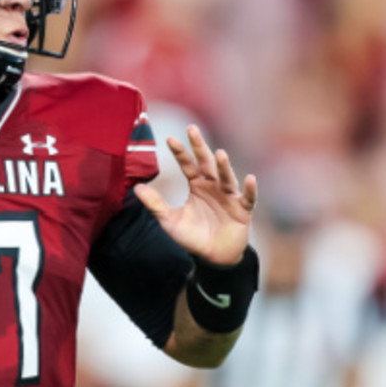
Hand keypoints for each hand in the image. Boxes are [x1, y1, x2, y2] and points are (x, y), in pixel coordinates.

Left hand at [134, 125, 257, 265]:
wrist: (213, 257)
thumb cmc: (192, 236)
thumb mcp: (170, 220)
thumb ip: (155, 204)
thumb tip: (136, 188)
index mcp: (197, 185)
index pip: (187, 165)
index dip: (180, 152)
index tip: (169, 138)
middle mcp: (213, 186)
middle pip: (207, 163)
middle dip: (200, 147)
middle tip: (192, 129)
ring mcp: (229, 197)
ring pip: (227, 178)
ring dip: (223, 166)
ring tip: (219, 154)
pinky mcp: (242, 210)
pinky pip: (248, 198)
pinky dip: (249, 190)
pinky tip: (249, 179)